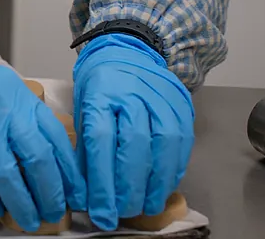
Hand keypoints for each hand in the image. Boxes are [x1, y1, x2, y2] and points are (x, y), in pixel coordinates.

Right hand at [0, 0, 83, 231]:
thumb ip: (14, 119)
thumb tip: (41, 164)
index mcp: (15, 91)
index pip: (54, 135)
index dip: (68, 169)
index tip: (77, 193)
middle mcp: (1, 103)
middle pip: (37, 155)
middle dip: (51, 191)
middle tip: (56, 213)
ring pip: (8, 170)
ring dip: (22, 201)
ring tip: (30, 221)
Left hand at [73, 33, 193, 229]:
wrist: (129, 51)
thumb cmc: (100, 86)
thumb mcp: (83, 109)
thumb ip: (86, 149)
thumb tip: (85, 195)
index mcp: (101, 92)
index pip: (101, 140)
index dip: (100, 181)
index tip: (98, 211)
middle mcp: (133, 93)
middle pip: (134, 145)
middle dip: (128, 187)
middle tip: (120, 213)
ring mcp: (161, 97)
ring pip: (163, 145)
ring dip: (155, 184)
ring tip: (144, 208)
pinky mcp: (182, 105)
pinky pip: (182, 143)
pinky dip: (172, 171)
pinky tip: (162, 188)